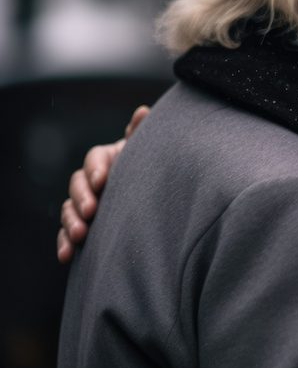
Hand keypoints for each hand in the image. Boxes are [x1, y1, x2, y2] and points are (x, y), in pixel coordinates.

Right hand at [56, 105, 149, 262]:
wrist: (163, 198)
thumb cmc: (157, 168)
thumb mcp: (152, 152)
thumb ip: (144, 135)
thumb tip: (143, 111)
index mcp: (109, 158)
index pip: (95, 158)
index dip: (96, 168)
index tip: (103, 180)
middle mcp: (93, 180)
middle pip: (77, 184)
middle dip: (81, 197)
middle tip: (91, 211)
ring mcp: (87, 203)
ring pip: (69, 209)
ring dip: (71, 221)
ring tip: (80, 235)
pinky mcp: (84, 226)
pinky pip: (67, 234)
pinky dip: (64, 243)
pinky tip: (67, 256)